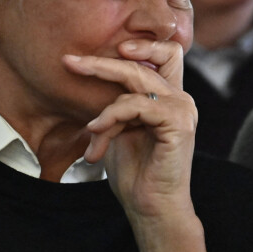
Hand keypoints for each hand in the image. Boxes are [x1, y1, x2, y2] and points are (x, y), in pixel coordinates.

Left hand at [62, 39, 212, 251]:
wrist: (150, 207)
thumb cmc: (135, 171)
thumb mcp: (120, 128)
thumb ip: (118, 103)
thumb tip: (94, 79)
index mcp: (168, 97)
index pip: (165, 53)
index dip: (143, 44)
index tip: (111, 48)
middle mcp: (179, 98)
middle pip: (142, 61)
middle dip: (102, 62)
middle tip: (70, 62)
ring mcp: (182, 108)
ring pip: (136, 79)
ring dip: (105, 104)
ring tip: (91, 130)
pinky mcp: (179, 122)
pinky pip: (137, 104)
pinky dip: (112, 116)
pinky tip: (98, 132)